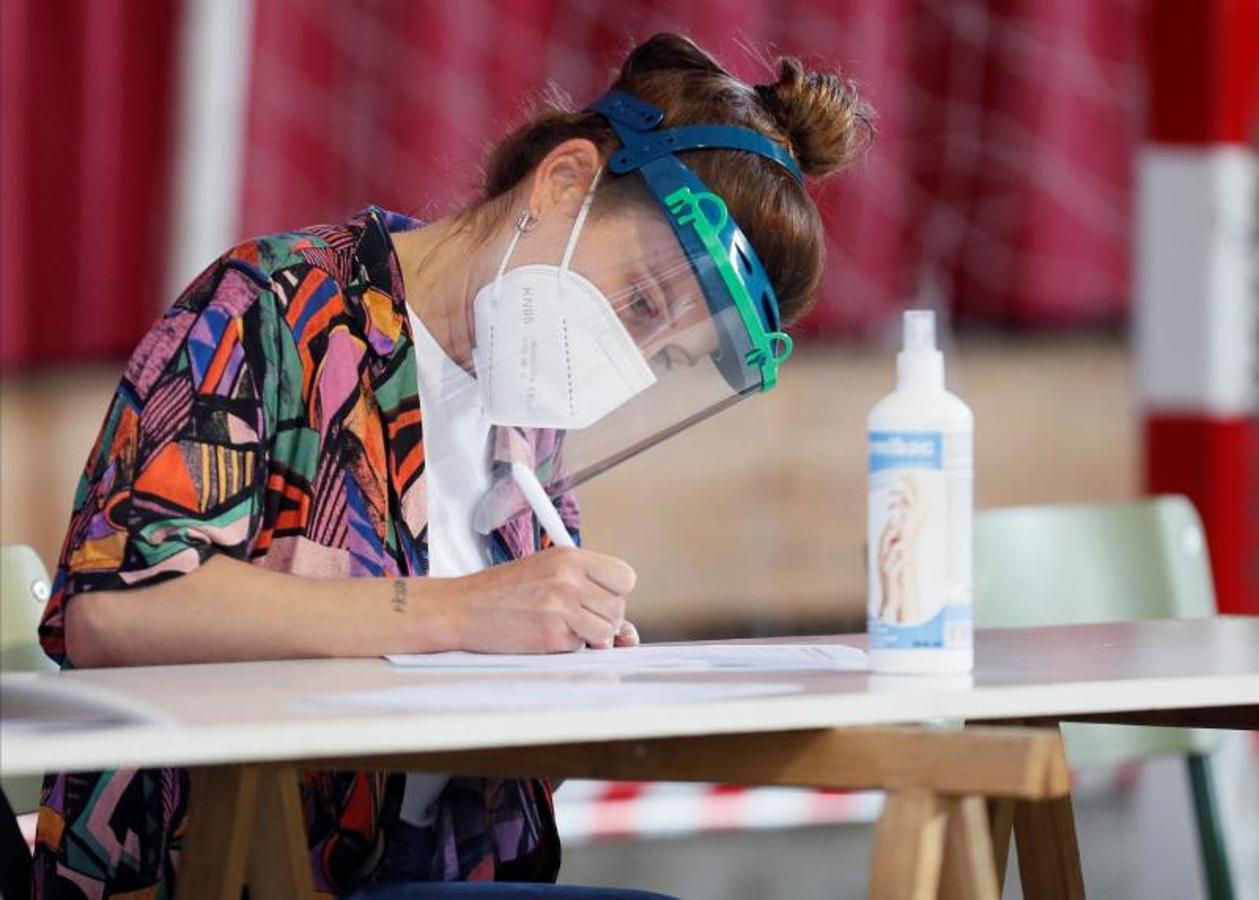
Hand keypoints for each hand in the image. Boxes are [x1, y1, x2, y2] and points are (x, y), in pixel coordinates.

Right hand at [442, 547, 635, 652]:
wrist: (463, 608)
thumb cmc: (503, 589)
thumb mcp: (546, 570)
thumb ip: (586, 586)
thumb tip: (626, 626)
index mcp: (569, 557)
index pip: (625, 577)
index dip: (617, 592)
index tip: (602, 597)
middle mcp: (568, 580)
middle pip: (619, 608)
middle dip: (604, 618)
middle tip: (577, 616)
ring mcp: (560, 608)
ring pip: (606, 631)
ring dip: (589, 636)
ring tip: (562, 625)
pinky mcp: (551, 636)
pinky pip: (580, 647)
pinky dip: (568, 646)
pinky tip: (545, 633)